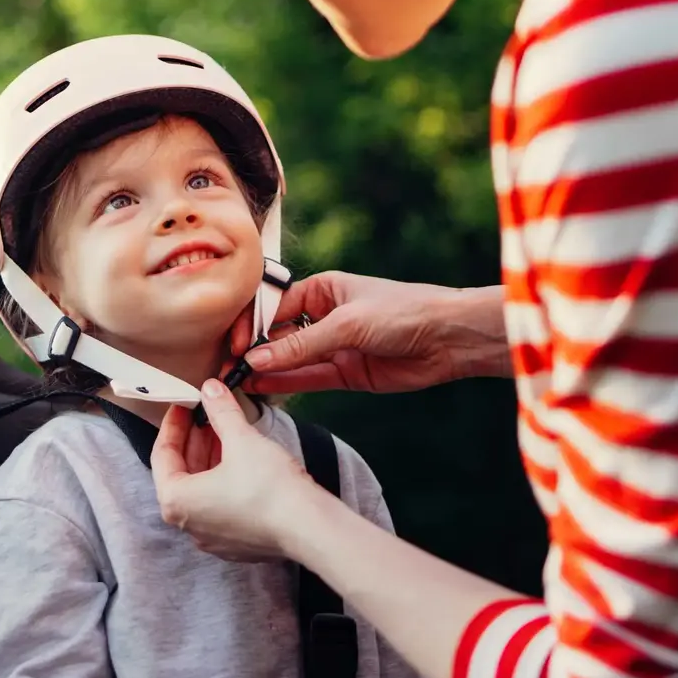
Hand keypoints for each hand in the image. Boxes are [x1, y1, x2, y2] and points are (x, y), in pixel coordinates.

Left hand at [151, 382, 320, 562]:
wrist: (310, 529)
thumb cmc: (268, 487)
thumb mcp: (241, 439)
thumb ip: (221, 411)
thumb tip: (210, 388)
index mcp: (176, 502)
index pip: (162, 455)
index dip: (173, 425)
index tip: (183, 406)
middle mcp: (189, 525)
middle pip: (181, 474)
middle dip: (194, 441)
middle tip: (204, 414)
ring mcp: (214, 538)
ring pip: (202, 490)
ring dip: (209, 459)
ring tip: (224, 432)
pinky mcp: (237, 544)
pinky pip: (221, 506)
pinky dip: (224, 481)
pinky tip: (241, 461)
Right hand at [229, 273, 509, 394]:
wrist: (449, 338)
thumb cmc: (404, 311)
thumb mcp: (347, 323)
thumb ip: (301, 345)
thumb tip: (258, 358)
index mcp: (323, 289)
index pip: (275, 306)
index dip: (253, 325)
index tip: (237, 345)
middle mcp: (324, 317)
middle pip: (278, 334)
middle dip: (254, 349)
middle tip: (228, 366)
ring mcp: (334, 346)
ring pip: (290, 359)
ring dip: (265, 370)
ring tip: (235, 381)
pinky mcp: (346, 373)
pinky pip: (308, 378)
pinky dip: (286, 384)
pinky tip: (261, 388)